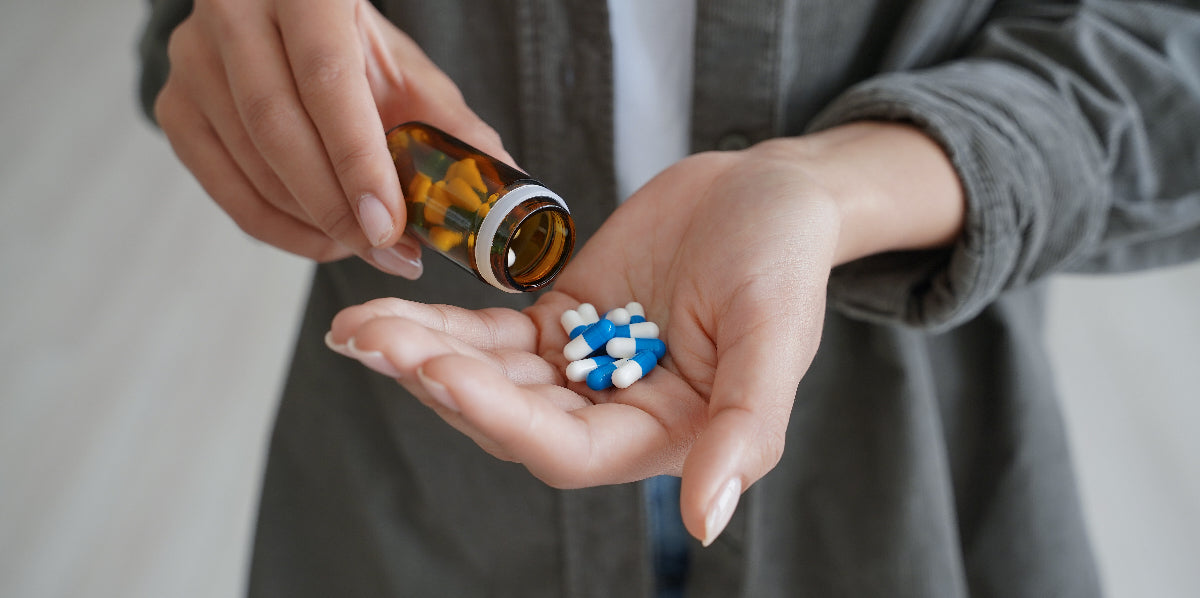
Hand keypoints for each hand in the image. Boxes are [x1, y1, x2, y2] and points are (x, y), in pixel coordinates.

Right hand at [154, 0, 510, 276]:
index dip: (357, 161)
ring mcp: (193, 59)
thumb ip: (447, 124)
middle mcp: (232, 13)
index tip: (389, 225)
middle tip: (388, 252)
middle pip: (276, 128)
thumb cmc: (352, 42)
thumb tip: (500, 185)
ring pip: (247, 162)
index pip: (325, 80)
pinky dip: (277, 226)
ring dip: (311, 224)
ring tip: (368, 248)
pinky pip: (223, 186)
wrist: (283, 14)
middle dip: (336, 207)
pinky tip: (323, 240)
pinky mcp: (174, 104)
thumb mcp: (405, 69)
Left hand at [327, 122, 964, 543]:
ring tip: (358, 327)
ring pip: (489, 375)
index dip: (501, 417)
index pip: (568, 448)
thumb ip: (744, 429)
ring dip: (424, 353)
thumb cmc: (785, 260)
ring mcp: (582, 367)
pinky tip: (387, 313)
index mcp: (667, 434)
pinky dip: (443, 324)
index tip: (440, 371)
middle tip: (373, 341)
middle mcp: (616, 412)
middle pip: (509, 416)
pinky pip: (491, 333)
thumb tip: (706, 522)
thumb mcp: (777, 335)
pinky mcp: (561, 323)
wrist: (767, 192)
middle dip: (438, 381)